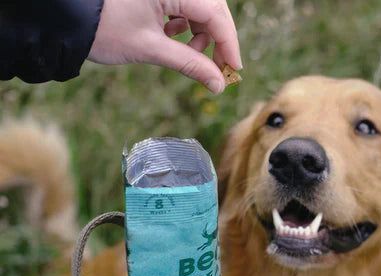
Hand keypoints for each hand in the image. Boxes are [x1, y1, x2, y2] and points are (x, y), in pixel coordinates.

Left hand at [88, 0, 241, 93]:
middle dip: (216, 40)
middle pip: (212, 8)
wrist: (68, 16)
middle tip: (216, 69)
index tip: (234, 69)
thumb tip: (218, 84)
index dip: (229, 44)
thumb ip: (190, 65)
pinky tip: (172, 35)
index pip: (216, 14)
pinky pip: (184, 3)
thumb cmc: (105, 28)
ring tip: (187, 52)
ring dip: (200, 33)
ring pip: (200, 7)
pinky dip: (184, 23)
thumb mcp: (151, 48)